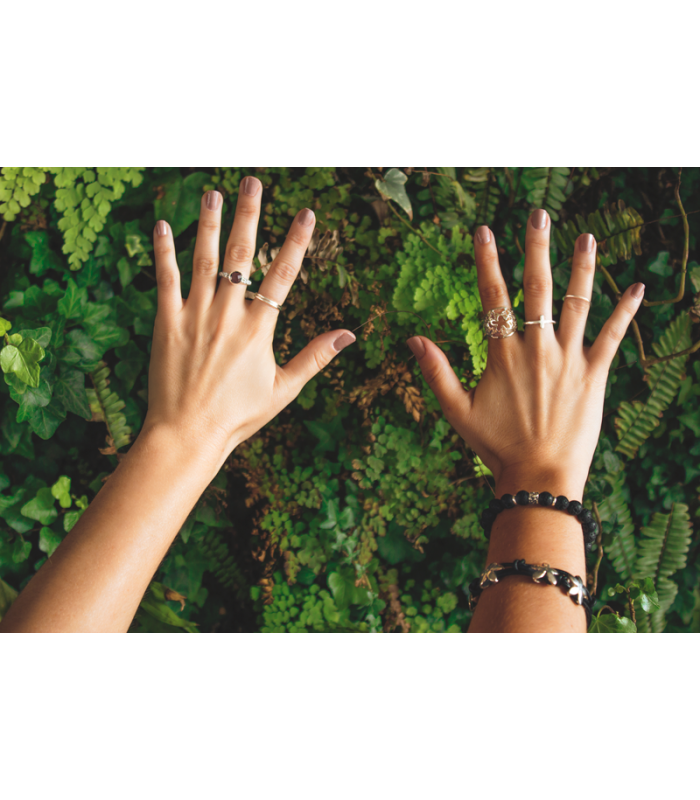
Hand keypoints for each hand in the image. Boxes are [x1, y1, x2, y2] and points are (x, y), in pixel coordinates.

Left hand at [141, 177, 355, 464]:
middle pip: (242, 255)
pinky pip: (165, 279)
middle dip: (250, 215)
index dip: (296, 241)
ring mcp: (195, 316)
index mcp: (259, 329)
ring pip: (204, 259)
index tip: (306, 212)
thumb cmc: (238, 416)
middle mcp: (228, 315)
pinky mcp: (165, 323)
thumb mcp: (284, 389)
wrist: (188, 434)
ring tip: (214, 191)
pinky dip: (164, 251)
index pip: (284, 275)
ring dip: (210, 222)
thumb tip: (349, 334)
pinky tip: (163, 225)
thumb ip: (315, 357)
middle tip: (253, 182)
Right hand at [407, 208, 643, 496]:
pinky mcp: (595, 375)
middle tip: (540, 215)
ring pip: (576, 303)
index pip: (493, 296)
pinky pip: (613, 336)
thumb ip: (436, 372)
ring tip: (586, 238)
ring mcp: (568, 360)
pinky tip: (637, 286)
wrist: (540, 475)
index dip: (488, 260)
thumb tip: (412, 339)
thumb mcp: (457, 411)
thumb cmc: (497, 446)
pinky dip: (625, 311)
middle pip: (536, 287)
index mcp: (502, 354)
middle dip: (537, 248)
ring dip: (582, 268)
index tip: (485, 230)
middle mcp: (536, 349)